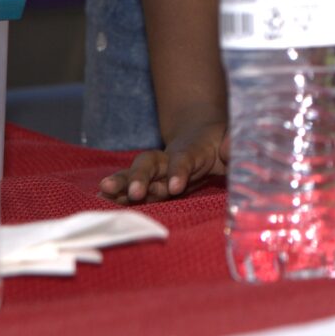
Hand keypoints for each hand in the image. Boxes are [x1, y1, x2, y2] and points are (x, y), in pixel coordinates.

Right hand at [100, 117, 226, 204]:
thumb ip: (233, 145)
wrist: (202, 136)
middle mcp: (168, 159)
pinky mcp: (149, 183)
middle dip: (140, 176)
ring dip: (122, 184)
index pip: (183, 160)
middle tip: (134, 192)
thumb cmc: (220, 143)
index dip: (178, 171)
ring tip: (105, 191)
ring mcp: (155, 171)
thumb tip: (229, 149)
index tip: (175, 186)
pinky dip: (117, 194)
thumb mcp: (231, 142)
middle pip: (150, 163)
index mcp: (192, 150)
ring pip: (135, 174)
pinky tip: (102, 200)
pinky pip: (131, 188)